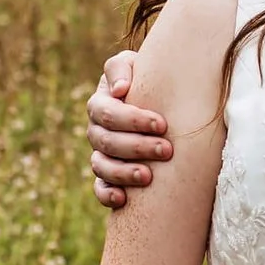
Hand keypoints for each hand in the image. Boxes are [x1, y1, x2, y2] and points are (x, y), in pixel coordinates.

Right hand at [89, 50, 171, 208]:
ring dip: (123, 173)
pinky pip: (100, 189)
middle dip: (136, 146)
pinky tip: (123, 199)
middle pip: (105, 141)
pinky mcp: (108, 176)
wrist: (165, 102)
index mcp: (101, 102)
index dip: (133, 119)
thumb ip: (123, 68)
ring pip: (101, 166)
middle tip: (167, 150)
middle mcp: (97, 129)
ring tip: (148, 177)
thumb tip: (119, 90)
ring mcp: (101, 154)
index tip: (162, 124)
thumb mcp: (140, 65)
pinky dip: (107, 195)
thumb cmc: (153, 80)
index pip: (107, 112)